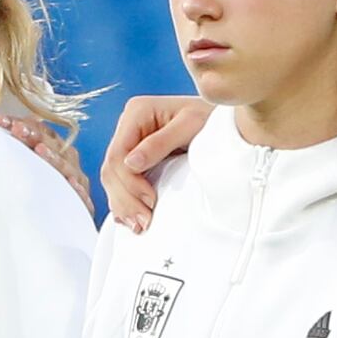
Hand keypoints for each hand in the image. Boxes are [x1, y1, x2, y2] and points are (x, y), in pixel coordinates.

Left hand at [0, 112, 90, 201]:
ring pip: (65, 165)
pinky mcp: (83, 201)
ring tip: (40, 149)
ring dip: (53, 156)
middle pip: (51, 142)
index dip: (20, 122)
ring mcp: (76, 178)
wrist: (65, 221)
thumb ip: (16, 150)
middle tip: (17, 129)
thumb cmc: (41, 189)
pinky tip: (70, 183)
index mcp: (53, 147)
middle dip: (34, 134)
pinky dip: (77, 188)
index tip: (0, 120)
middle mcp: (66, 159)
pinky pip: (81, 194)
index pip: (38, 129)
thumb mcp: (27, 167)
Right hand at [99, 92, 209, 229]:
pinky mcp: (134, 159)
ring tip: (139, 225)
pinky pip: (120, 183)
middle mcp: (128, 127)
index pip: (118, 154)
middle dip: (125, 199)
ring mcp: (129, 144)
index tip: (150, 201)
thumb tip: (131, 164)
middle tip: (143, 221)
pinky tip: (131, 218)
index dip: (129, 182)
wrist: (224, 122)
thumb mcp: (191, 125)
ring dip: (123, 205)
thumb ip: (160, 142)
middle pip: (111, 170)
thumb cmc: (211, 118)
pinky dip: (125, 202)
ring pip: (112, 180)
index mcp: (136, 112)